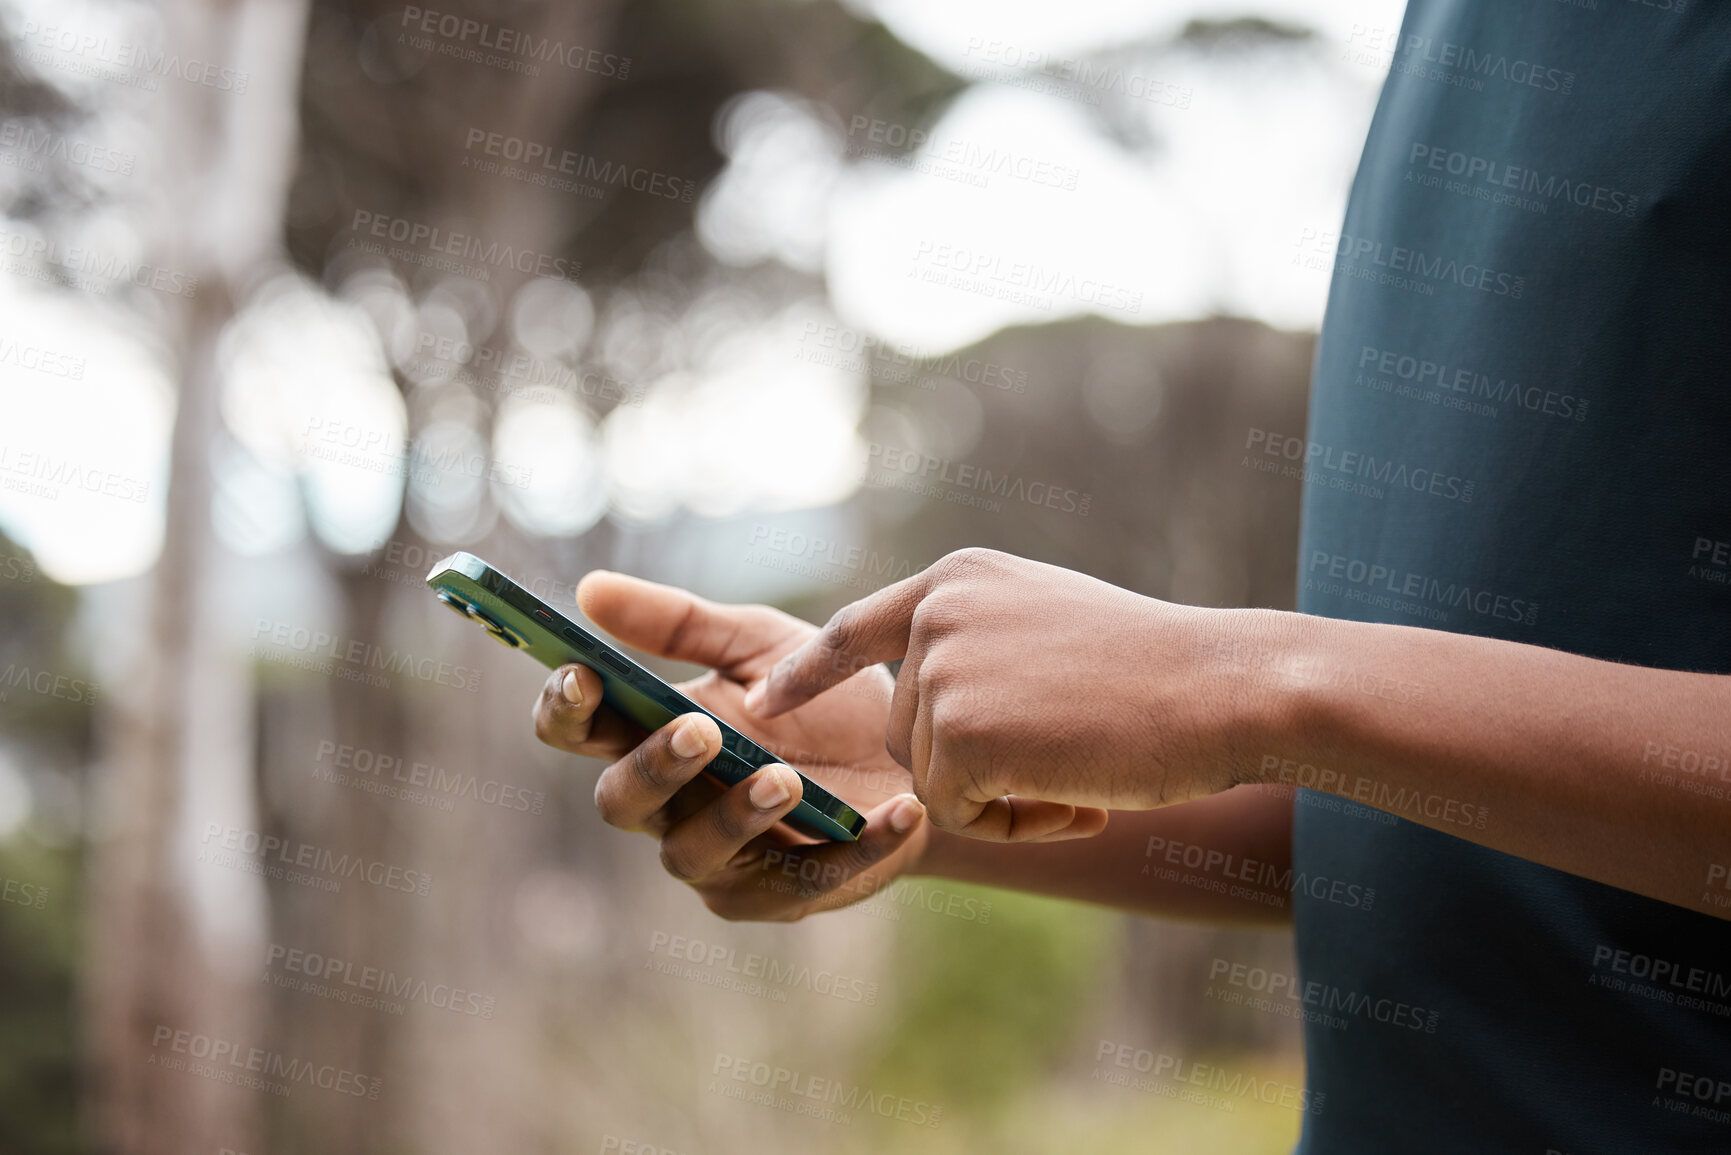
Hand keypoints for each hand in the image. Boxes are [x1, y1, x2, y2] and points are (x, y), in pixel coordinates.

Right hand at [531, 571, 928, 920]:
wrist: (909, 757)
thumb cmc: (820, 703)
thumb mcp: (759, 645)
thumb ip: (681, 624)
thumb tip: (590, 589)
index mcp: (652, 739)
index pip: (581, 732)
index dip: (565, 709)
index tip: (582, 675)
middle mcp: (670, 808)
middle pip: (620, 800)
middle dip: (654, 766)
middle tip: (700, 729)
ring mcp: (723, 860)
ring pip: (694, 853)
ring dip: (735, 815)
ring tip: (786, 778)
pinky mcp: (787, 895)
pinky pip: (809, 880)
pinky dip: (857, 846)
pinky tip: (898, 809)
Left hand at [748, 548, 1267, 840]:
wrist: (1224, 688)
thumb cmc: (1156, 668)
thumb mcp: (1049, 622)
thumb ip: (978, 642)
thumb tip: (920, 697)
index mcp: (957, 579)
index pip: (855, 627)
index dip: (807, 673)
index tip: (761, 703)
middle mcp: (938, 613)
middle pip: (905, 729)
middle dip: (971, 765)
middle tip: (1064, 763)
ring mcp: (945, 669)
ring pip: (928, 776)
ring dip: (999, 797)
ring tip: (1080, 771)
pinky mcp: (962, 732)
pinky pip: (953, 812)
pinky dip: (1012, 823)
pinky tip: (1077, 795)